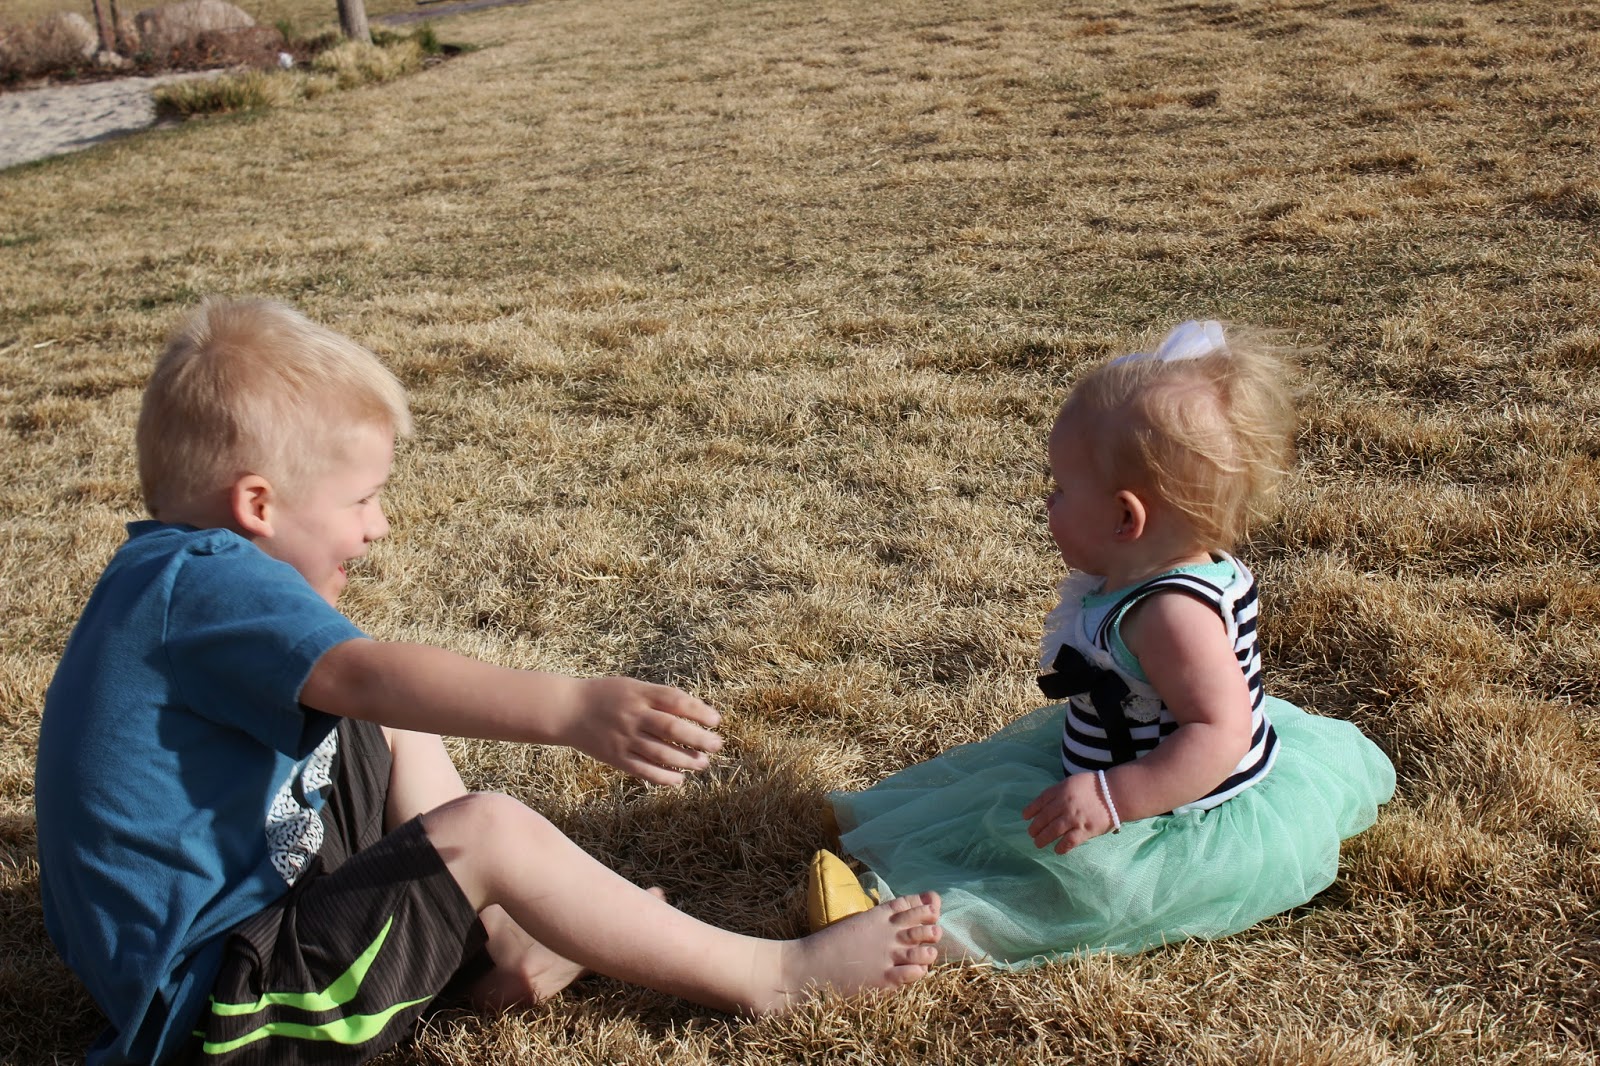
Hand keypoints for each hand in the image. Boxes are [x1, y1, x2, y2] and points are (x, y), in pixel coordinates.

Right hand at [565, 677, 722, 785]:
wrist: (567, 710)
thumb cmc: (605, 696)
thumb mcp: (632, 687)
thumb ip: (659, 697)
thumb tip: (694, 711)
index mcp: (639, 694)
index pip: (675, 701)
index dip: (698, 711)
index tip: (716, 720)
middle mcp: (633, 716)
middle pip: (671, 729)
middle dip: (698, 738)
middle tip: (717, 745)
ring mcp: (624, 738)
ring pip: (660, 753)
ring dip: (685, 760)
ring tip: (703, 764)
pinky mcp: (615, 757)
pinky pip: (643, 770)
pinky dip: (663, 777)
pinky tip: (679, 780)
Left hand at [1022, 772, 1113, 853]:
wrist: (1116, 793)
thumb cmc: (1095, 786)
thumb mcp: (1073, 782)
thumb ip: (1060, 791)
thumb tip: (1048, 803)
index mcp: (1060, 790)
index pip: (1040, 801)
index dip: (1031, 810)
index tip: (1025, 817)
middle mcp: (1064, 804)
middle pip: (1043, 818)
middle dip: (1035, 827)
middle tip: (1032, 834)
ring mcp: (1073, 818)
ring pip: (1052, 831)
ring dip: (1042, 839)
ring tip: (1038, 843)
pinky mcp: (1085, 830)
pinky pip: (1068, 842)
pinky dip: (1061, 847)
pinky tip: (1057, 850)